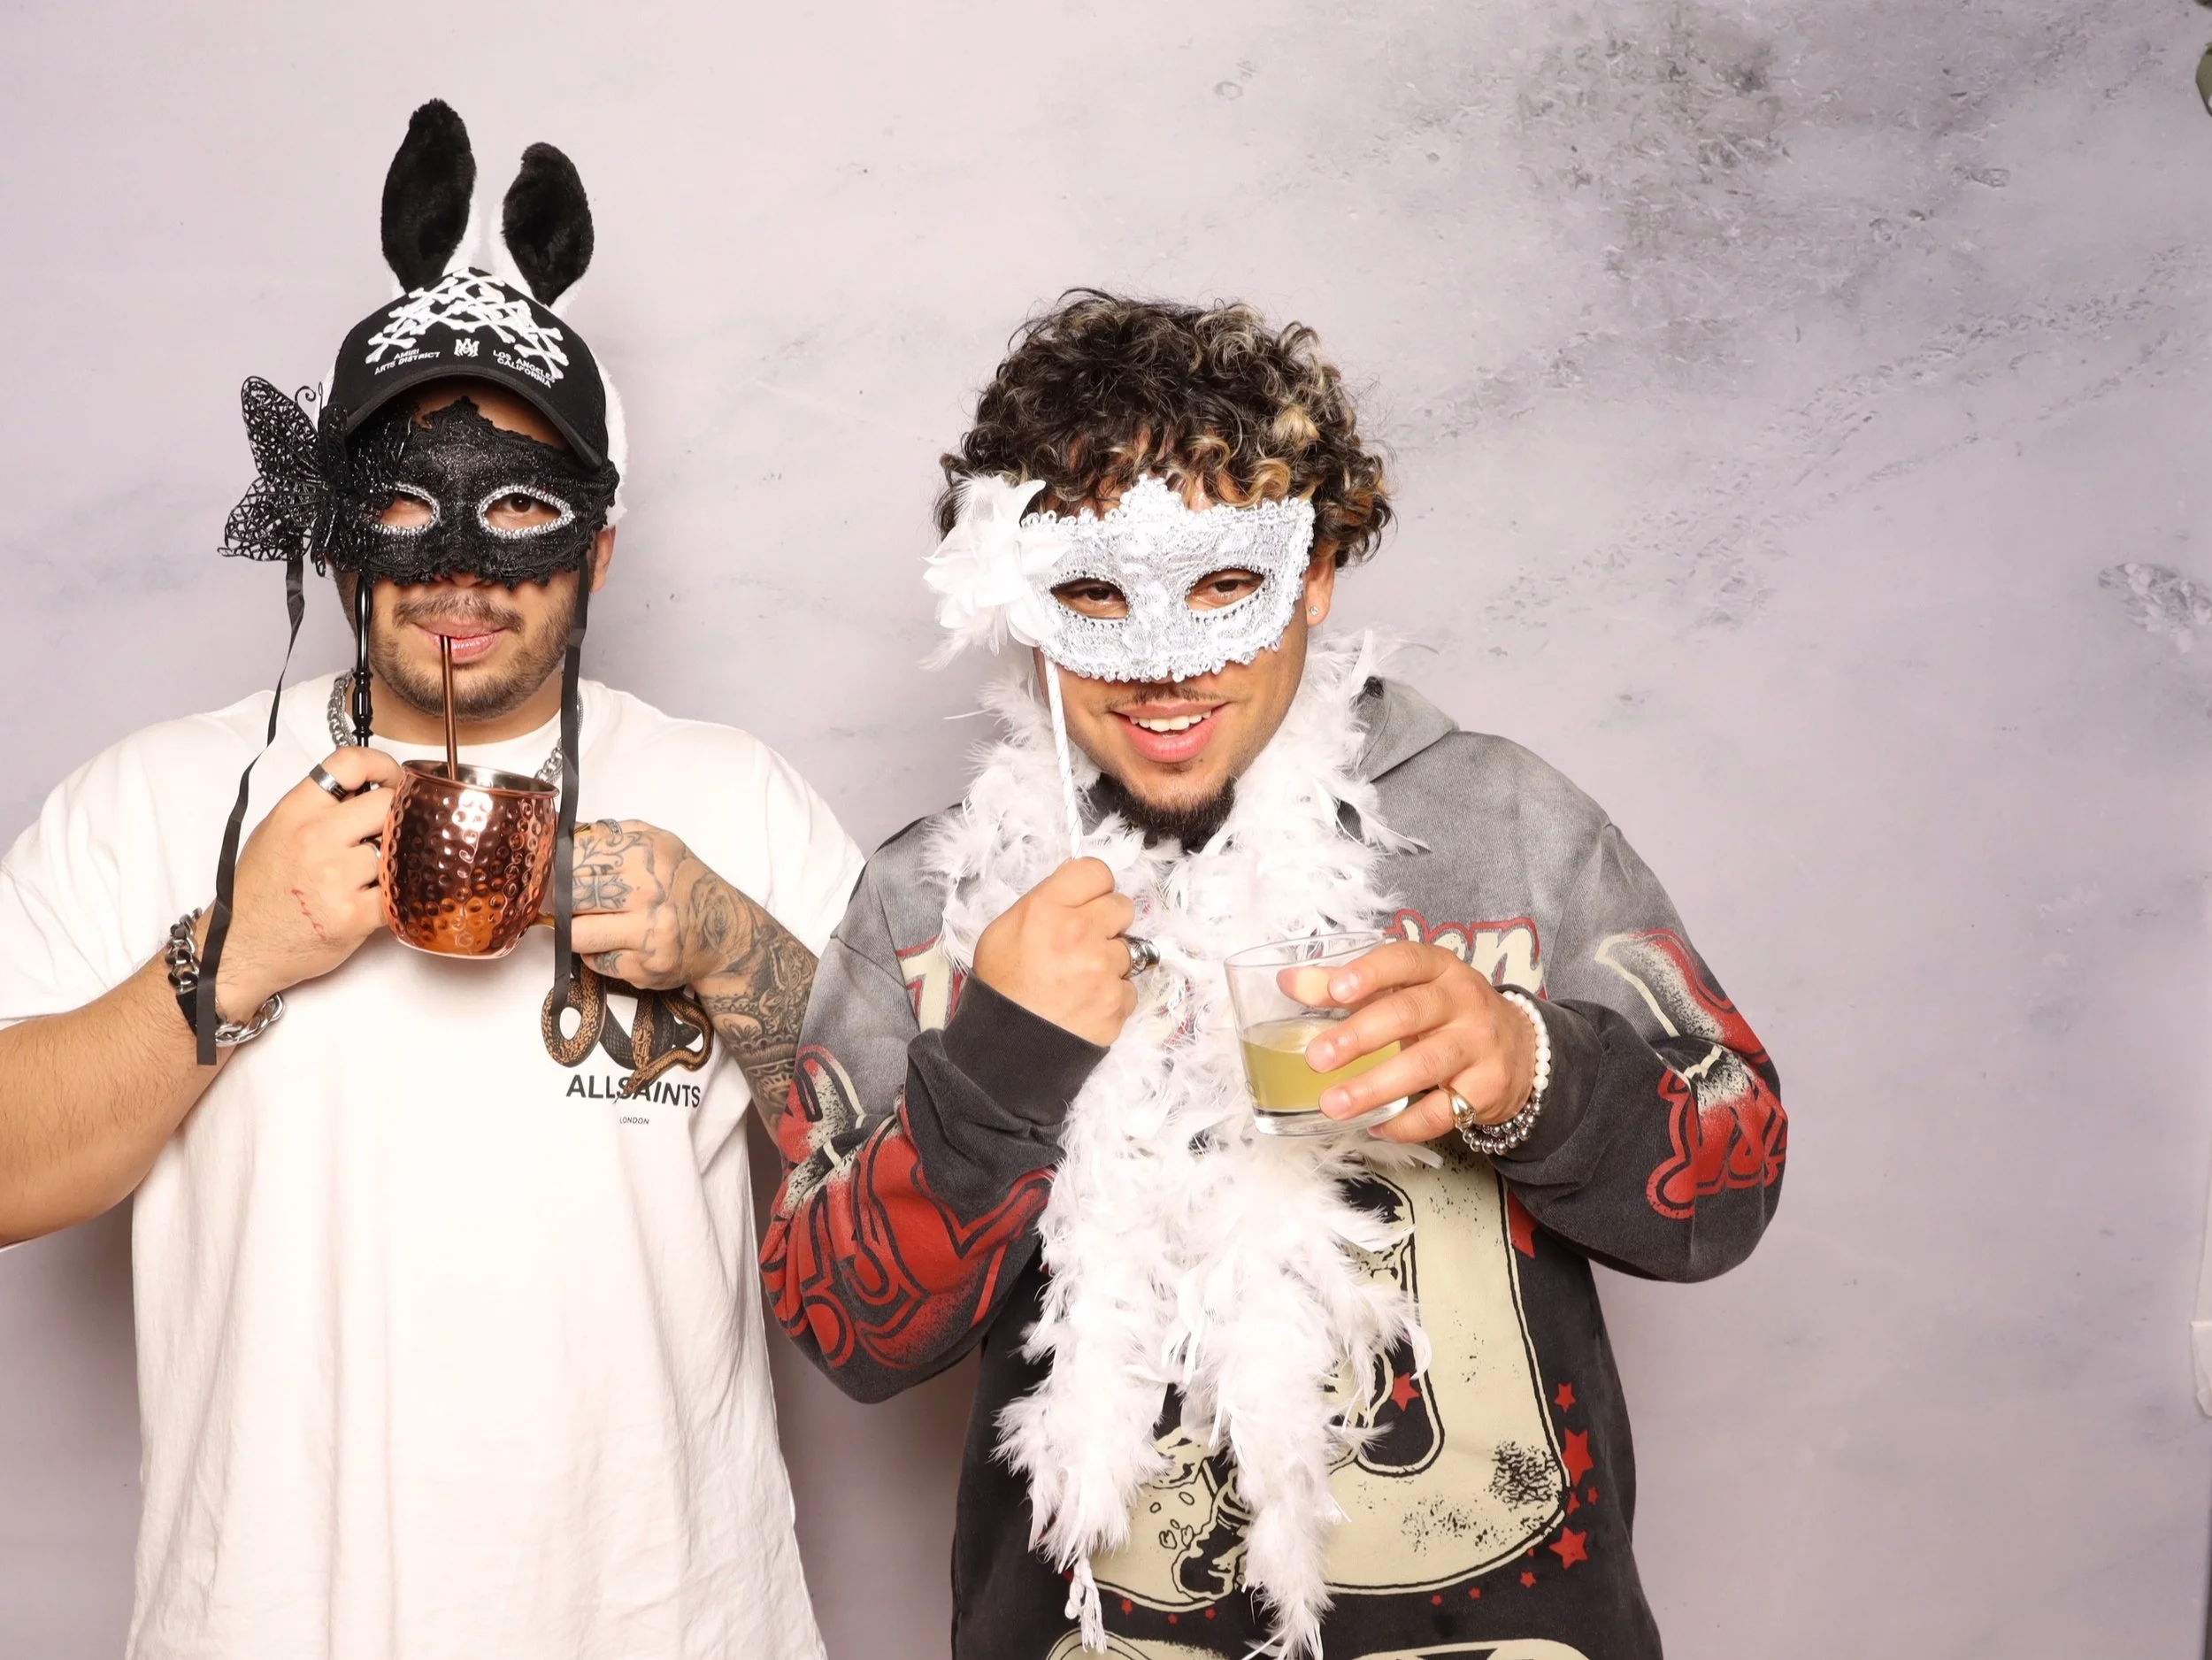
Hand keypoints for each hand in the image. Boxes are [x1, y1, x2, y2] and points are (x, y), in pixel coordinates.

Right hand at [218, 746, 402, 1017]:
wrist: (238, 947)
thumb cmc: (260, 890)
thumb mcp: (277, 831)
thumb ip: (321, 807)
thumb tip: (371, 788)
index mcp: (296, 811)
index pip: (349, 763)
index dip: (383, 766)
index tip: (394, 780)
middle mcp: (316, 838)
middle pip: (387, 805)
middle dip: (398, 816)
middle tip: (393, 831)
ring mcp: (336, 877)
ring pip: (397, 849)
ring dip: (398, 858)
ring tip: (382, 869)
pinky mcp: (353, 915)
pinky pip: (401, 892)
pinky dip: (403, 892)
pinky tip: (390, 893)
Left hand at [568, 819, 741, 989]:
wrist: (724, 931)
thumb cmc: (684, 885)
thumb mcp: (656, 843)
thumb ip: (609, 835)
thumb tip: (561, 835)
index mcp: (646, 852)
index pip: (575, 857)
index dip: (562, 867)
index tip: (564, 873)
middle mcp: (649, 890)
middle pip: (569, 895)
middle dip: (567, 901)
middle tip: (579, 902)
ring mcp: (647, 932)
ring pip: (576, 934)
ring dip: (578, 931)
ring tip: (595, 923)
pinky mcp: (645, 966)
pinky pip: (596, 962)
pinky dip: (600, 954)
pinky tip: (619, 942)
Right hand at [972, 858, 1136, 1047]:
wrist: (1005, 1049)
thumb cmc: (1001, 989)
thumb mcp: (1003, 930)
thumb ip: (1045, 903)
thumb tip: (1076, 891)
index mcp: (1047, 909)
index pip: (1096, 871)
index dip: (1093, 887)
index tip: (1088, 901)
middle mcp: (1080, 932)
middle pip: (1122, 906)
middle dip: (1107, 922)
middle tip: (1084, 942)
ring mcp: (1103, 969)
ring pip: (1130, 949)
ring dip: (1110, 961)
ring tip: (1080, 979)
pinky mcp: (1117, 1002)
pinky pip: (1129, 987)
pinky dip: (1112, 995)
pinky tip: (1086, 1003)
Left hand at [1298, 941, 1535, 1143]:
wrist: (1521, 1049)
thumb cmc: (1446, 1013)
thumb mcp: (1408, 989)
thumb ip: (1348, 985)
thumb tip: (1289, 981)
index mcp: (1439, 968)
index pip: (1406, 960)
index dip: (1371, 973)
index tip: (1336, 991)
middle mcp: (1463, 1001)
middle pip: (1410, 1014)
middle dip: (1359, 1037)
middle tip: (1317, 1059)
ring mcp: (1479, 1046)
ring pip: (1426, 1065)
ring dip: (1375, 1087)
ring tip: (1333, 1104)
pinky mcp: (1487, 1089)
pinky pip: (1443, 1111)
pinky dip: (1406, 1123)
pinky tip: (1374, 1127)